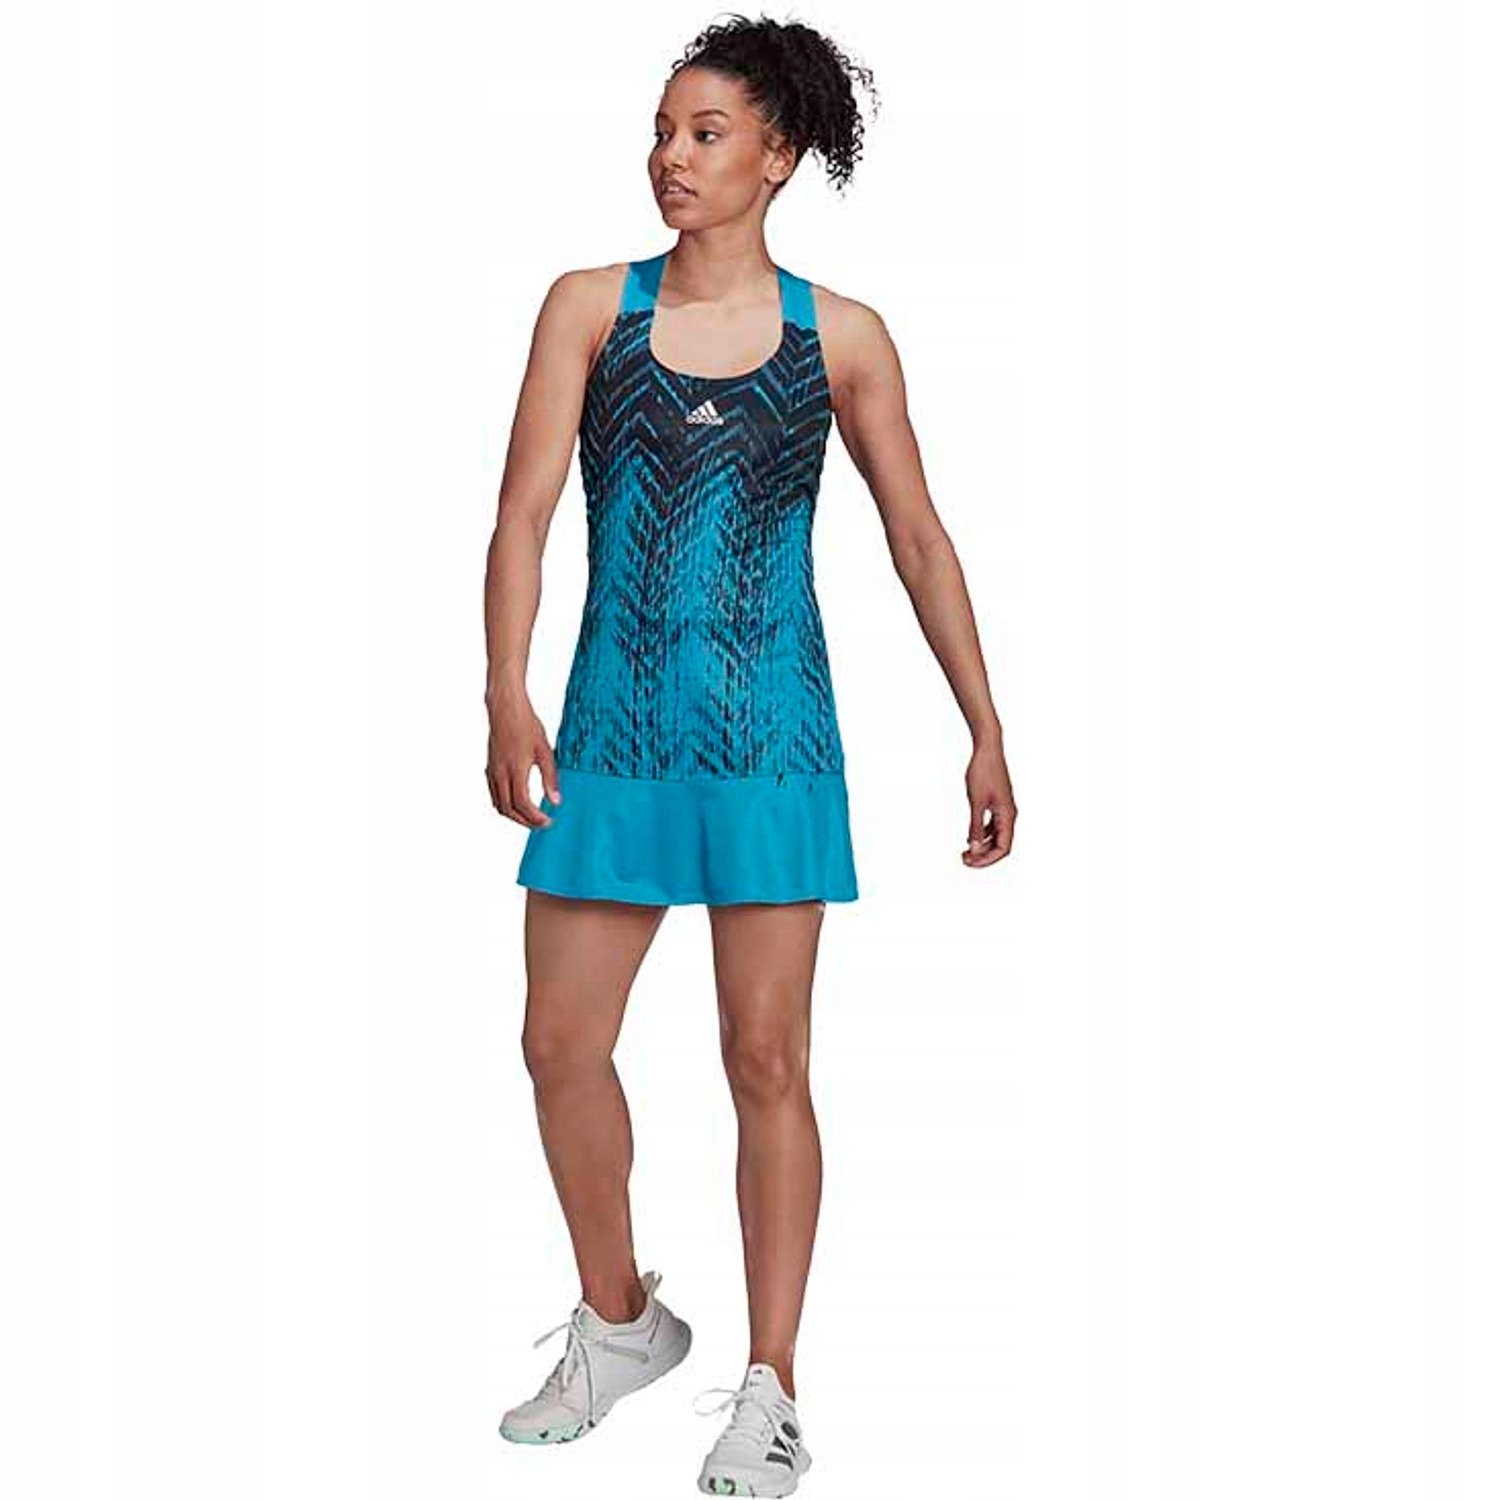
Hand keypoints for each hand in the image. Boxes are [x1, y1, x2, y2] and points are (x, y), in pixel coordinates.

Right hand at [485, 691, 562, 828]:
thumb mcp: (545, 751)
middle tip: (541, 824)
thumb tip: (555, 801)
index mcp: (515, 769)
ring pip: (498, 804)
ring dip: (514, 816)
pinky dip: (505, 805)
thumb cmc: (525, 725)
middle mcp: (500, 773)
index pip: (522, 803)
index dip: (535, 817)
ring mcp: (492, 771)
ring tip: (531, 817)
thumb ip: (550, 777)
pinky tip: (517, 803)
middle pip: (508, 809)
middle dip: (525, 821)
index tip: (548, 821)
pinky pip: (494, 794)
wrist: (505, 708)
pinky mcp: (489, 768)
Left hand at [962, 736, 1015, 867]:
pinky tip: (970, 838)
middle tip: (964, 860)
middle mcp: (1009, 814)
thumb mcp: (976, 801)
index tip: (970, 862)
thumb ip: (975, 826)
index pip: (1003, 848)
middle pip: (1001, 845)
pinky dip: (982, 834)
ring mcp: (1004, 809)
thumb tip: (973, 847)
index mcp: (1008, 815)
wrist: (987, 749)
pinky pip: (993, 825)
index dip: (987, 859)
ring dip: (983, 846)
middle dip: (983, 855)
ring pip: (997, 836)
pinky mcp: (997, 803)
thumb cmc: (983, 772)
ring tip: (965, 852)